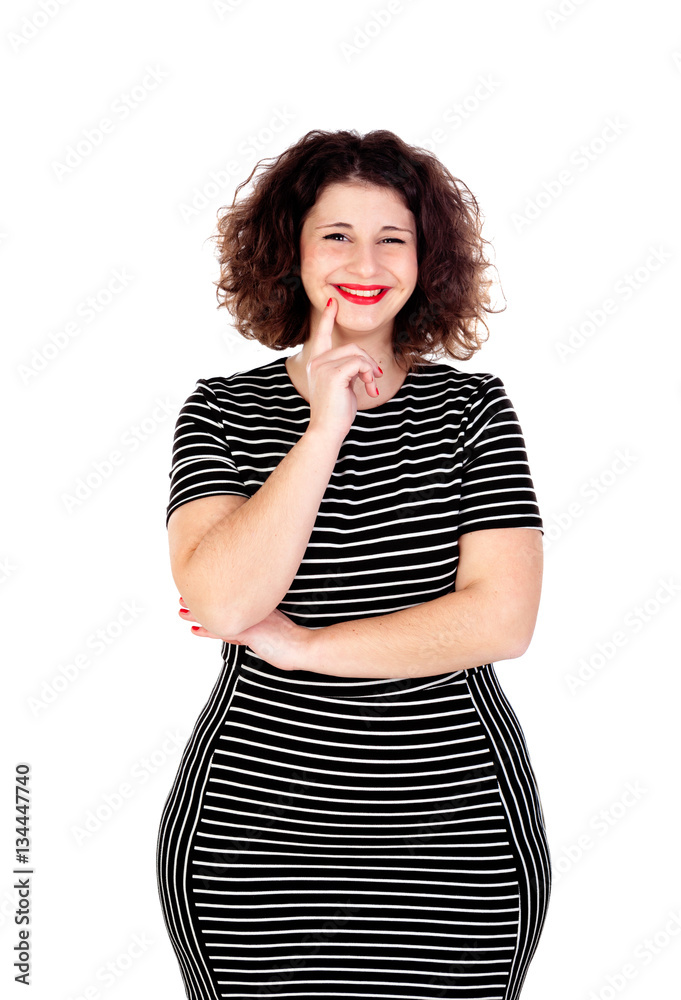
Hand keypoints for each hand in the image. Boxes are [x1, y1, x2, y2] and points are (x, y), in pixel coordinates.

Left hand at [178, 596, 310, 671]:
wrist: (304, 647)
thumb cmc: (293, 643)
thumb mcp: (275, 631)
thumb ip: (263, 629)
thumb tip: (255, 633)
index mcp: (257, 609)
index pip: (232, 600)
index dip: (215, 596)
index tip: (202, 591)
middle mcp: (251, 611)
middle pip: (221, 602)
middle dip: (201, 600)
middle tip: (183, 595)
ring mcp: (250, 620)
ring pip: (218, 614)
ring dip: (197, 613)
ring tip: (180, 610)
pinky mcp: (249, 632)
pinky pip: (222, 630)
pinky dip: (207, 630)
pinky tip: (194, 630)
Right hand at [305, 295, 383, 438]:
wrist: (327, 430)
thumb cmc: (336, 412)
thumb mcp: (342, 385)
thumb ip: (347, 370)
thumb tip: (363, 364)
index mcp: (316, 363)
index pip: (322, 335)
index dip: (328, 318)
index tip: (333, 303)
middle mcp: (316, 362)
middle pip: (351, 347)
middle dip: (367, 362)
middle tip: (374, 379)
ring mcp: (322, 366)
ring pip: (356, 354)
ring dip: (369, 370)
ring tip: (372, 386)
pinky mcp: (332, 373)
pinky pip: (358, 363)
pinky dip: (368, 374)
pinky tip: (370, 388)